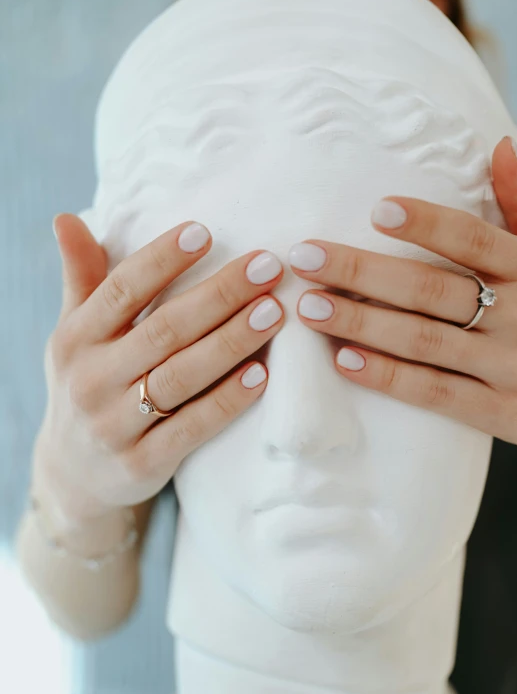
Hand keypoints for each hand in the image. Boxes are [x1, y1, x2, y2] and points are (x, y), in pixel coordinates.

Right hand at [35, 215, 284, 525]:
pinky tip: (261, 374)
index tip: (204, 231)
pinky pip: (191, 428)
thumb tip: (66, 217)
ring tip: (273, 311)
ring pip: (181, 377)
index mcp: (75, 339)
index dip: (162, 259)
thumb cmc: (87, 385)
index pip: (121, 290)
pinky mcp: (141, 464)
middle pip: (163, 330)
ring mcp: (114, 425)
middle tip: (267, 266)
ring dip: (231, 342)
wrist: (72, 475)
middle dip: (220, 295)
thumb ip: (82, 278)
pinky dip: (226, 401)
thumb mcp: (73, 335)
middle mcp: (90, 380)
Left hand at [290, 136, 516, 445]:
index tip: (377, 210)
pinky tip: (345, 360)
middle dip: (363, 272)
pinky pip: (438, 393)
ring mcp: (508, 365)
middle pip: (431, 288)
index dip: (426, 224)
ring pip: (424, 340)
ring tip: (310, 308)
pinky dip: (390, 377)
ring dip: (362, 322)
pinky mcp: (501, 411)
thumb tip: (498, 146)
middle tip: (305, 258)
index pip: (472, 239)